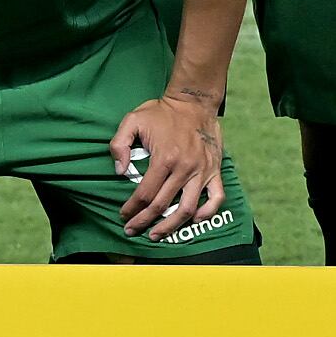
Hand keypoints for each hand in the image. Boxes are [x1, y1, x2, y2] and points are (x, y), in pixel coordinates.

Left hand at [111, 93, 225, 239]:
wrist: (194, 101)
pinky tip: (194, 220)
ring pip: (188, 209)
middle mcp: (184, 169)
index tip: (123, 216)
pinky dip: (206, 212)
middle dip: (144, 222)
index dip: (132, 209)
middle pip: (162, 206)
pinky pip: (216, 198)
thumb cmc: (161, 112)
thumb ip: (119, 144)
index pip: (145, 194)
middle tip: (132, 230)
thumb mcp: (132, 119)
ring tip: (158, 235)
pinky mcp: (215, 171)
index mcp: (164, 158)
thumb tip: (119, 171)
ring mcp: (202, 171)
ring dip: (171, 226)